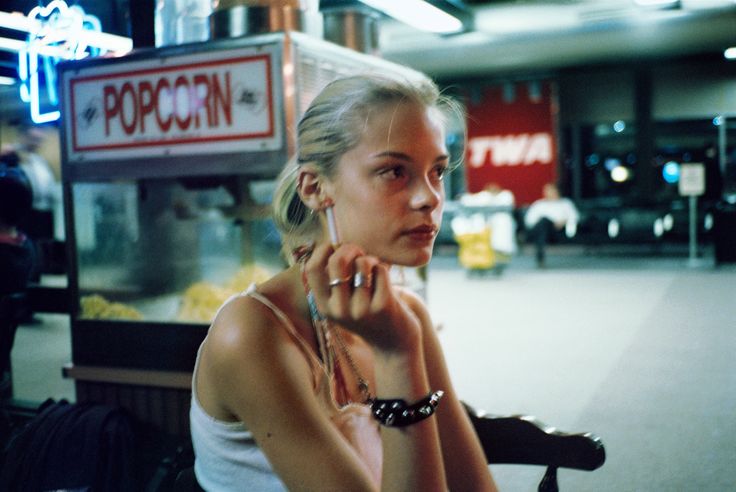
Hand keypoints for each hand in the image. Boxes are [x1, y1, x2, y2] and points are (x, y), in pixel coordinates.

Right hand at [304, 243, 421, 353]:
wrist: (394, 342)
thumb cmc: (368, 311)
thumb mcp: (344, 300)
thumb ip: (335, 276)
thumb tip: (333, 243)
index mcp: (324, 306)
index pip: (312, 268)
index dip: (323, 250)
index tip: (334, 248)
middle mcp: (339, 310)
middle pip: (337, 261)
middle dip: (350, 248)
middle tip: (359, 252)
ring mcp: (360, 309)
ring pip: (363, 263)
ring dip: (370, 260)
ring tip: (374, 272)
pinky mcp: (382, 306)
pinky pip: (380, 269)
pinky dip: (383, 269)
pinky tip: (385, 282)